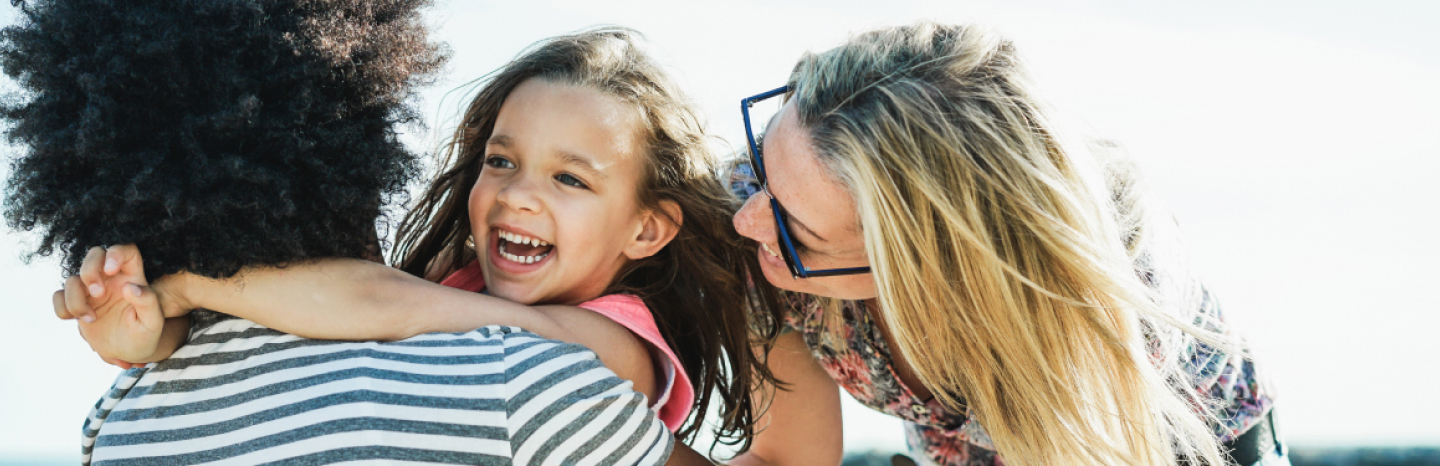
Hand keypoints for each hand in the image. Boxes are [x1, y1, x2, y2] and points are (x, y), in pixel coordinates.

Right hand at [52, 245, 167, 364]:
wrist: (129, 353)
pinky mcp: (78, 303)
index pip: (126, 250)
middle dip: (90, 271)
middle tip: (98, 293)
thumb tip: (130, 286)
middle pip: (94, 255)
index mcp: (133, 277)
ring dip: (76, 298)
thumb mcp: (153, 322)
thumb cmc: (145, 335)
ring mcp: (92, 290)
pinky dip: (62, 307)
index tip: (110, 270)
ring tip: (91, 318)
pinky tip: (76, 319)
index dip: (116, 253)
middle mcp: (111, 279)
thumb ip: (147, 302)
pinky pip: (59, 296)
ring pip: (73, 279)